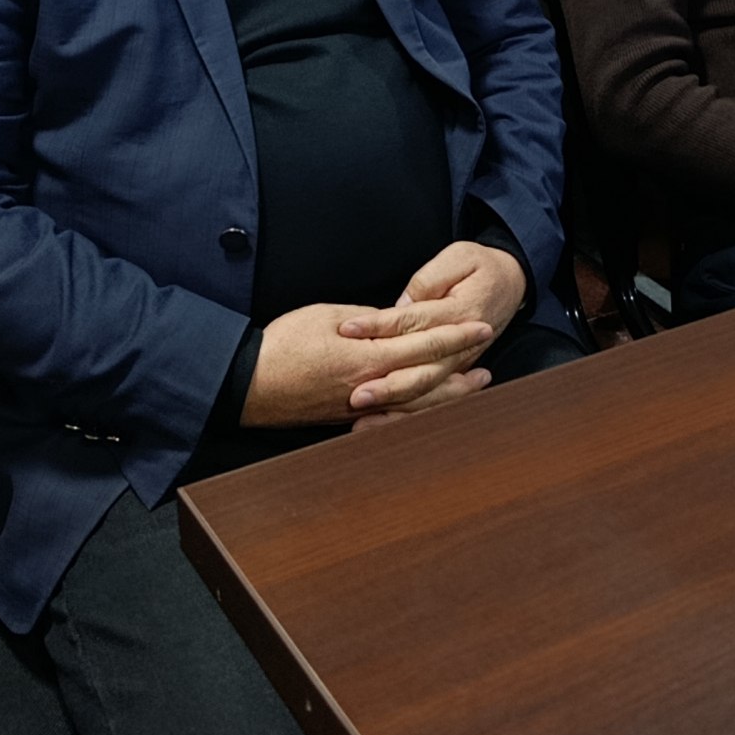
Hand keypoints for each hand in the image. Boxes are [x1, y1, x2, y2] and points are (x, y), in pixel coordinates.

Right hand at [239, 296, 494, 429]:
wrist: (247, 383)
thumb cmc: (282, 344)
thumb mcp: (327, 317)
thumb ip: (367, 321)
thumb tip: (394, 321)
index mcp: (368, 358)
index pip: (424, 345)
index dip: (456, 336)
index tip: (481, 327)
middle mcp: (370, 387)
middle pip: (428, 380)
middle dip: (460, 369)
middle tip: (487, 363)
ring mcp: (360, 407)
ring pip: (415, 404)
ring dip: (447, 395)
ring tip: (470, 386)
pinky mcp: (348, 417)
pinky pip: (394, 415)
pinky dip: (418, 410)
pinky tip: (427, 405)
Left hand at [341, 239, 525, 409]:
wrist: (511, 284)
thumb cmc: (482, 266)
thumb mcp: (460, 257)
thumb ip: (430, 280)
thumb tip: (401, 305)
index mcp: (460, 313)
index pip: (411, 322)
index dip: (377, 326)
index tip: (346, 329)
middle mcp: (460, 347)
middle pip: (419, 371)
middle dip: (385, 386)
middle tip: (353, 395)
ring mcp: (457, 364)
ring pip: (425, 393)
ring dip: (394, 408)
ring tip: (362, 420)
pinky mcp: (452, 372)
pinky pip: (430, 400)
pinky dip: (405, 415)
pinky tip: (378, 424)